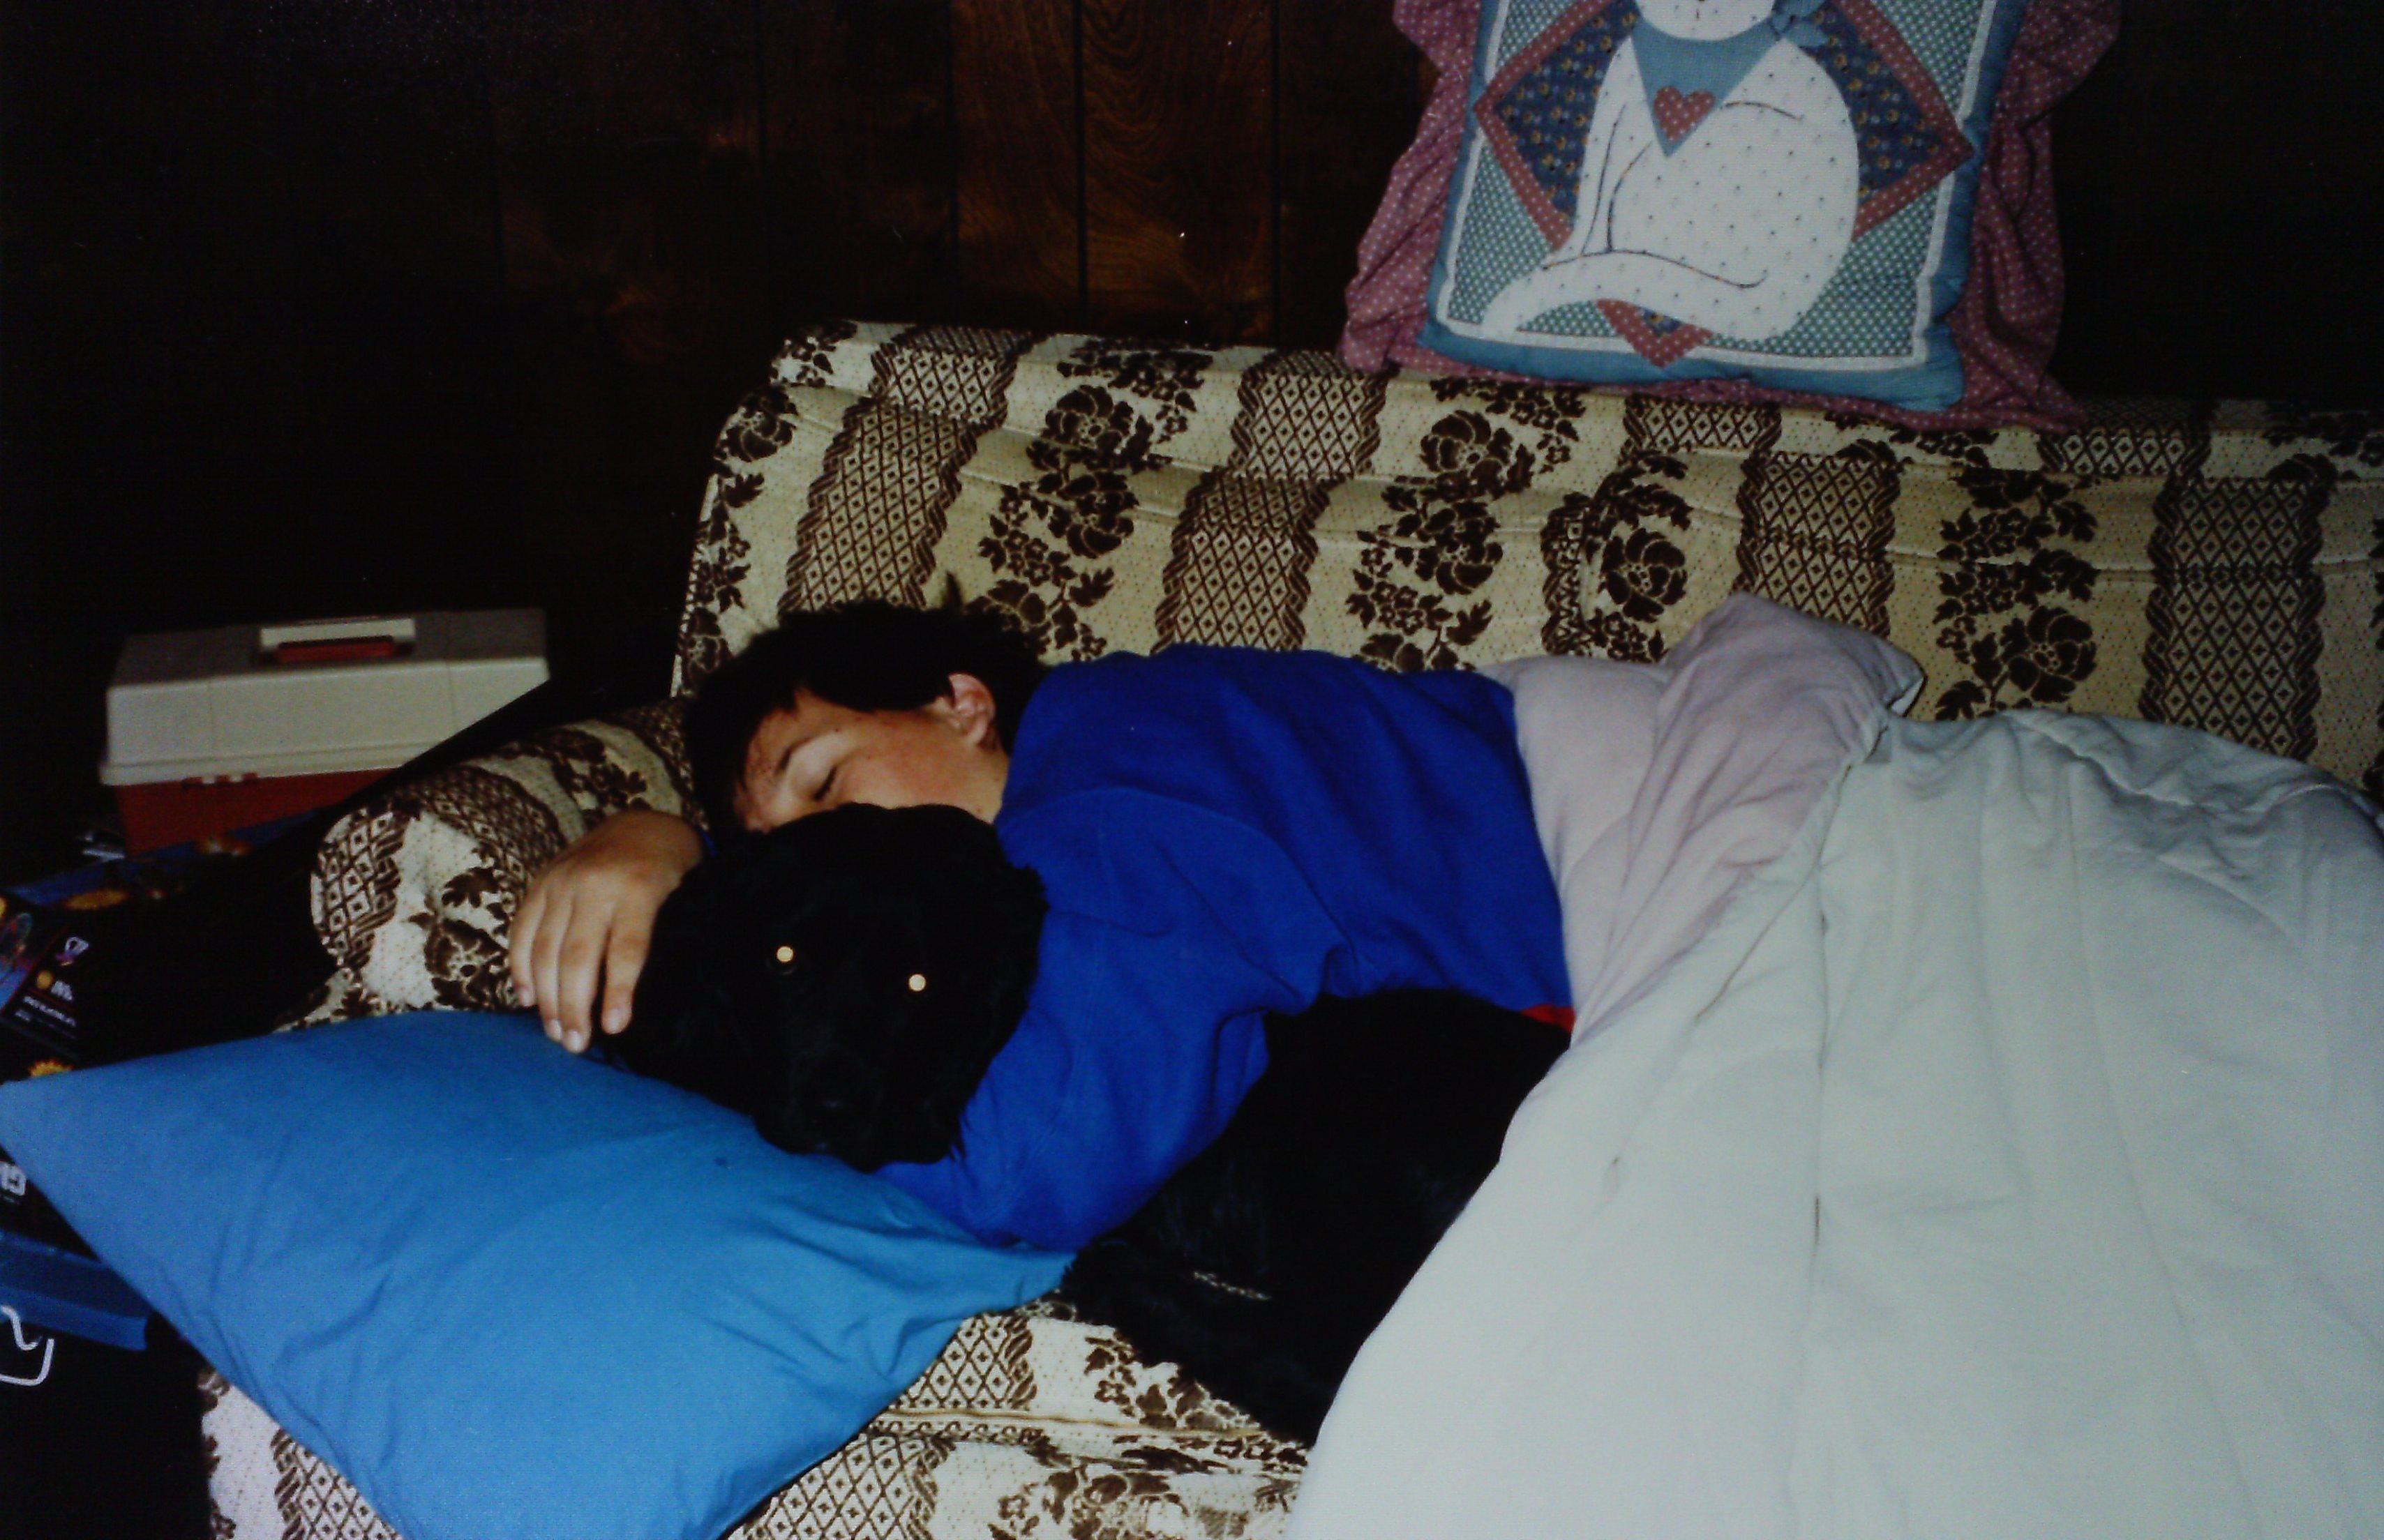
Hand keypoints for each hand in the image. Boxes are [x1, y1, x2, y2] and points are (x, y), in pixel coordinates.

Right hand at [509, 810, 704, 1051]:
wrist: (641, 825)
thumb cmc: (671, 873)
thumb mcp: (685, 897)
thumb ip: (668, 937)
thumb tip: (663, 1000)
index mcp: (639, 888)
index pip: (626, 948)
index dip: (618, 991)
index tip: (614, 1028)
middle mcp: (594, 884)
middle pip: (578, 956)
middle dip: (573, 1006)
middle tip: (576, 1045)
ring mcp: (561, 881)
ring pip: (544, 948)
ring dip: (546, 997)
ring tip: (556, 1034)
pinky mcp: (539, 882)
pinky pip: (521, 931)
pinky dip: (520, 968)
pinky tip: (528, 1000)